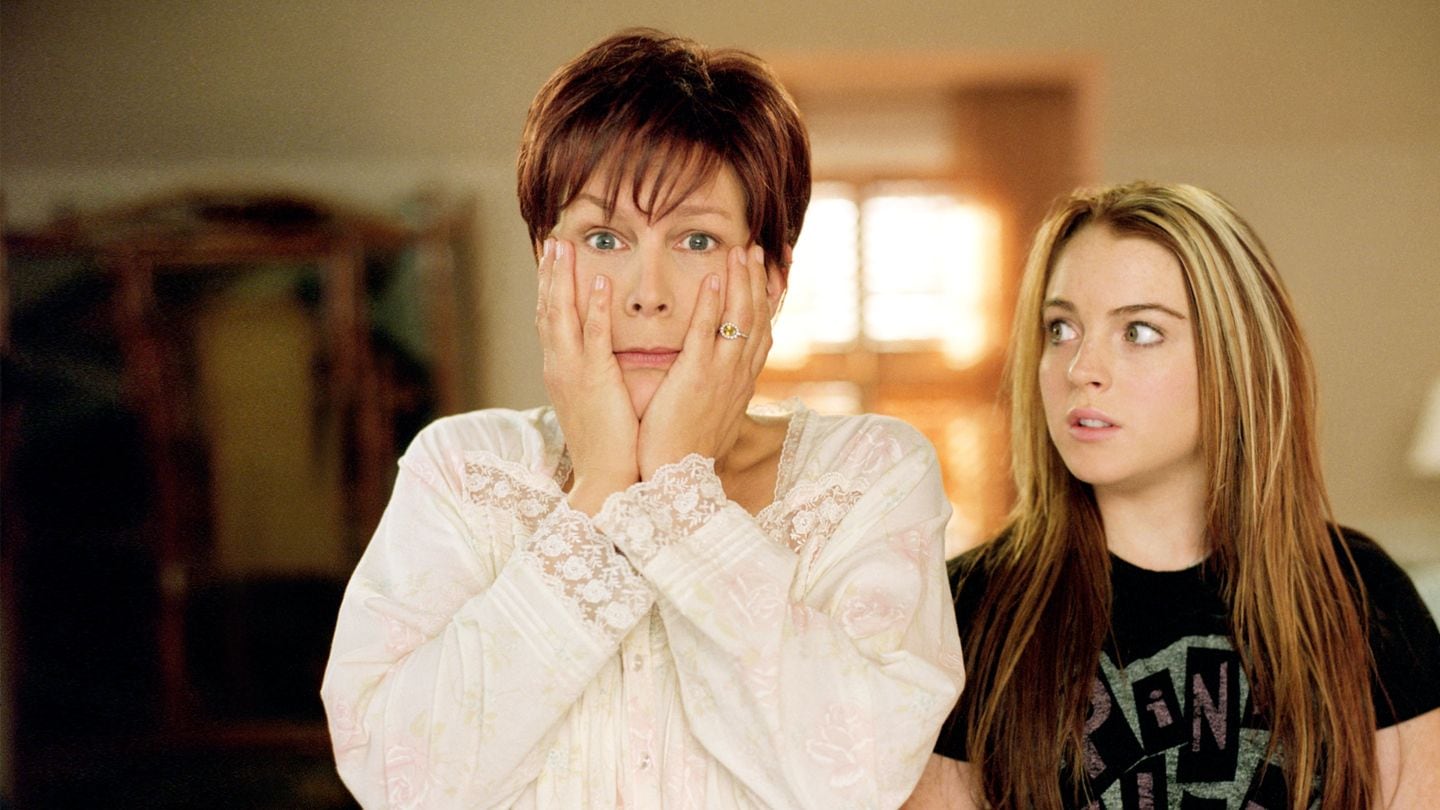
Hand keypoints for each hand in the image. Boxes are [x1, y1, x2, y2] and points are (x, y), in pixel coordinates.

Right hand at [534, 238, 638, 512]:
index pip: (550, 321)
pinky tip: (599, 281)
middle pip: (548, 310)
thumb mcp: (594, 402)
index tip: (551, 258)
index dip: (549, 287)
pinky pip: (593, 338)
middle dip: (549, 274)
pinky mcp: (594, 382)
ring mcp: (573, 373)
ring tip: (565, 247)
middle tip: (551, 240)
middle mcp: (559, 367)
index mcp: (560, 371)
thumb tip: (599, 358)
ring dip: (563, 279)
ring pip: (562, 317)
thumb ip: (593, 375)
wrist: (606, 479)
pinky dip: (593, 308)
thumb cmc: (607, 444)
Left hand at [637, 244, 773, 479]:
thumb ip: (717, 391)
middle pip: (756, 319)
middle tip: (757, 250)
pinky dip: (713, 306)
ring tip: (740, 252)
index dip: (767, 301)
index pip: (761, 333)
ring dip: (740, 282)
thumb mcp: (712, 416)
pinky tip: (713, 280)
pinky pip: (707, 335)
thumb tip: (720, 380)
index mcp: (741, 382)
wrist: (677, 479)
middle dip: (757, 281)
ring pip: (739, 320)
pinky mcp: (696, 378)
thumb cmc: (686, 450)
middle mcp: (738, 375)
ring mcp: (720, 375)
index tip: (771, 274)